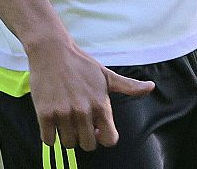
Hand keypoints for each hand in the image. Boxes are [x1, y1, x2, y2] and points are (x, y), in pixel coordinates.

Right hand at [25, 38, 154, 150]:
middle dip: (83, 137)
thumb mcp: (107, 75)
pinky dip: (49, 134)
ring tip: (65, 119)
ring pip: (68, 144)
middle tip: (78, 123)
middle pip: (87, 146)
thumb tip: (151, 87)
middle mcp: (83, 111)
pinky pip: (48, 140)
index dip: (102, 137)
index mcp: (101, 105)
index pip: (109, 140)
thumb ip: (129, 87)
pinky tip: (52, 120)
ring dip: (66, 135)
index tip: (95, 129)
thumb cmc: (80, 64)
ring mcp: (63, 113)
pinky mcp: (45, 113)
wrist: (51, 51)